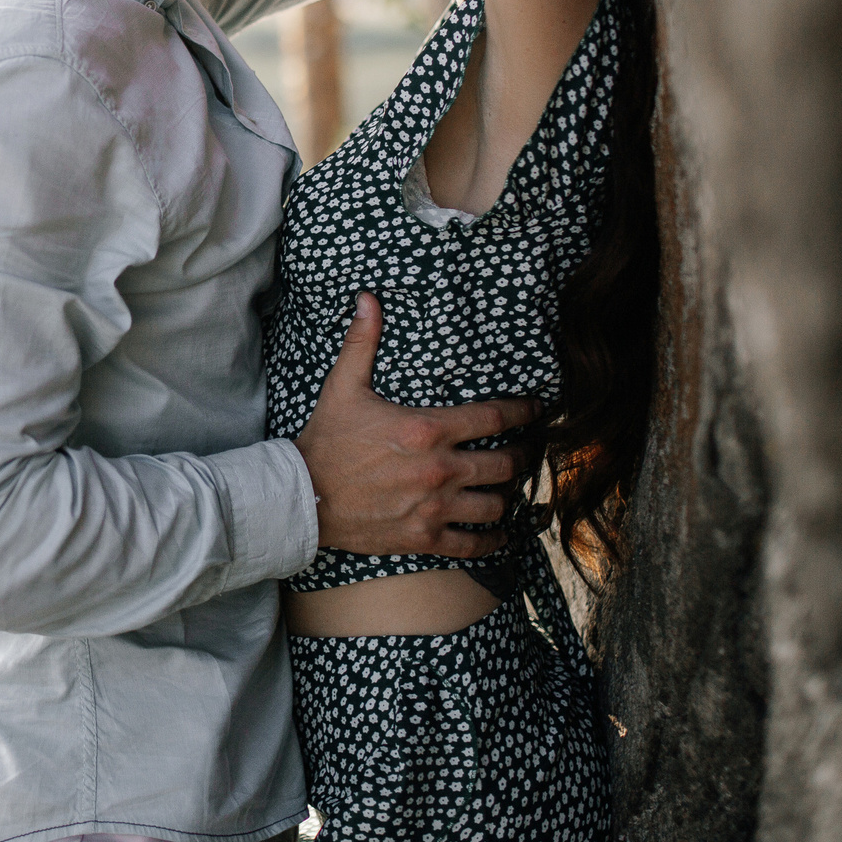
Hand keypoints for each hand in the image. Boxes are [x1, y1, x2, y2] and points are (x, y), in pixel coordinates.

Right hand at [292, 293, 539, 558]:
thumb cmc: (325, 440)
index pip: (494, 417)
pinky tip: (500, 533)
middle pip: (505, 463)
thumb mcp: (343, 386)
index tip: (539, 409)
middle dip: (525, 455)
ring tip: (513, 487)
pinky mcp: (424, 536)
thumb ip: (363, 342)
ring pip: (495, 504)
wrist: (302, 498)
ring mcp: (434, 507)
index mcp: (427, 429)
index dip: (524, 411)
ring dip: (510, 495)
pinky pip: (472, 543)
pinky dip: (492, 539)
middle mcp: (439, 469)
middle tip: (531, 450)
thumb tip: (368, 298)